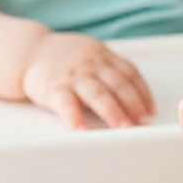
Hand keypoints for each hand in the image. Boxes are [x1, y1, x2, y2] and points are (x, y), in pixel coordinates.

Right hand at [22, 33, 154, 130]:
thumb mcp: (93, 54)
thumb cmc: (68, 58)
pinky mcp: (54, 89)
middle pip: (117, 84)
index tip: (151, 111)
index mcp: (103, 56)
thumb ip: (113, 70)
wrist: (31, 51)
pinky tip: (82, 131)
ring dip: (112, 111)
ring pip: (97, 93)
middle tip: (141, 122)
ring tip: (122, 128)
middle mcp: (91, 65)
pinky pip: (66, 104)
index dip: (143, 92)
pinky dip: (75, 118)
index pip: (130, 73)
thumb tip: (140, 98)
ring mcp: (73, 76)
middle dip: (132, 104)